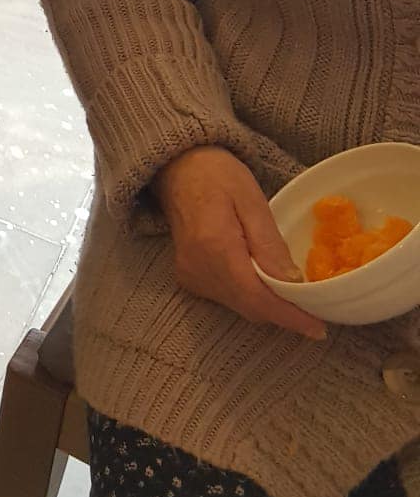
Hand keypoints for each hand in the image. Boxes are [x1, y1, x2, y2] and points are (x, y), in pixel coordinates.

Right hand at [154, 146, 325, 341]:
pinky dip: (250, 296)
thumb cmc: (216, 174)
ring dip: (268, 305)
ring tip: (292, 293)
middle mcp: (199, 269)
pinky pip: (228, 298)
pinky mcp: (189, 278)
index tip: (318, 328)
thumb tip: (294, 285)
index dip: (289, 316)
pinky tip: (263, 280)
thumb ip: (270, 243)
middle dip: (283, 313)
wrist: (177, 168)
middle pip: (250, 307)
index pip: (256, 297)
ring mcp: (190, 276)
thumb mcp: (252, 199)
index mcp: (214, 246)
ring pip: (240, 307)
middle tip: (314, 309)